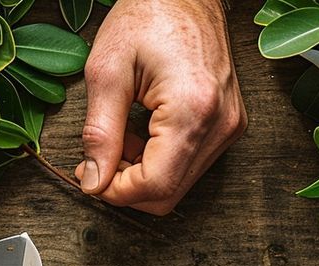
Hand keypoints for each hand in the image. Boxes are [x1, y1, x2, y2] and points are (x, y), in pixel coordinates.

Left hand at [75, 0, 246, 215]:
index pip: (154, 185)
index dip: (115, 192)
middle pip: (168, 194)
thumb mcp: (107, 71)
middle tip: (99, 159)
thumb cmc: (149, 14)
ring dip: (141, 173)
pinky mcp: (228, 125)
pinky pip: (188, 166)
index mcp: (193, 109)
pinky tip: (141, 134)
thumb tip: (94, 182)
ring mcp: (229, 126)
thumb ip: (99, 132)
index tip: (89, 176)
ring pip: (178, 185)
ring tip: (120, 137)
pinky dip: (158, 162)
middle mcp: (221, 123)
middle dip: (126, 187)